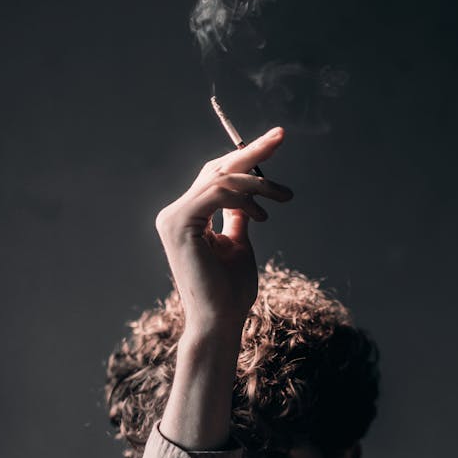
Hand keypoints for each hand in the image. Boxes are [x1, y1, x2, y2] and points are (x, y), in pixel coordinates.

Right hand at [154, 127, 292, 338]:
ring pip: (220, 178)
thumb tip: (249, 199)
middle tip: (281, 135)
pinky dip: (244, 196)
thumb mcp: (238, 246)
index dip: (244, 160)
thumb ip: (238, 219)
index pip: (215, 177)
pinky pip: (216, 192)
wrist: (220, 322)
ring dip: (258, 182)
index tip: (273, 143)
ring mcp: (173, 218)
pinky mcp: (180, 223)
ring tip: (284, 196)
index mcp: (187, 218)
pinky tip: (262, 215)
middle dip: (251, 153)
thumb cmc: (230, 292)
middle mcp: (174, 214)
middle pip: (215, 169)